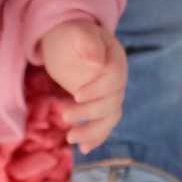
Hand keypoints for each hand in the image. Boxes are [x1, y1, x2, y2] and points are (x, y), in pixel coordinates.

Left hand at [39, 19, 125, 153]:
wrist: (67, 41)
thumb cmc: (69, 34)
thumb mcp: (74, 32)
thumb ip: (86, 43)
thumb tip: (96, 62)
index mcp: (115, 57)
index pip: (114, 77)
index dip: (97, 89)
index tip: (76, 96)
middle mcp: (118, 78)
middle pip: (112, 100)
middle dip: (90, 112)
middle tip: (64, 116)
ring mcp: (111, 93)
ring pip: (110, 117)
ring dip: (93, 130)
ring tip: (70, 138)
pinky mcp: (101, 104)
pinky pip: (104, 123)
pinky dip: (96, 137)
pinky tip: (83, 148)